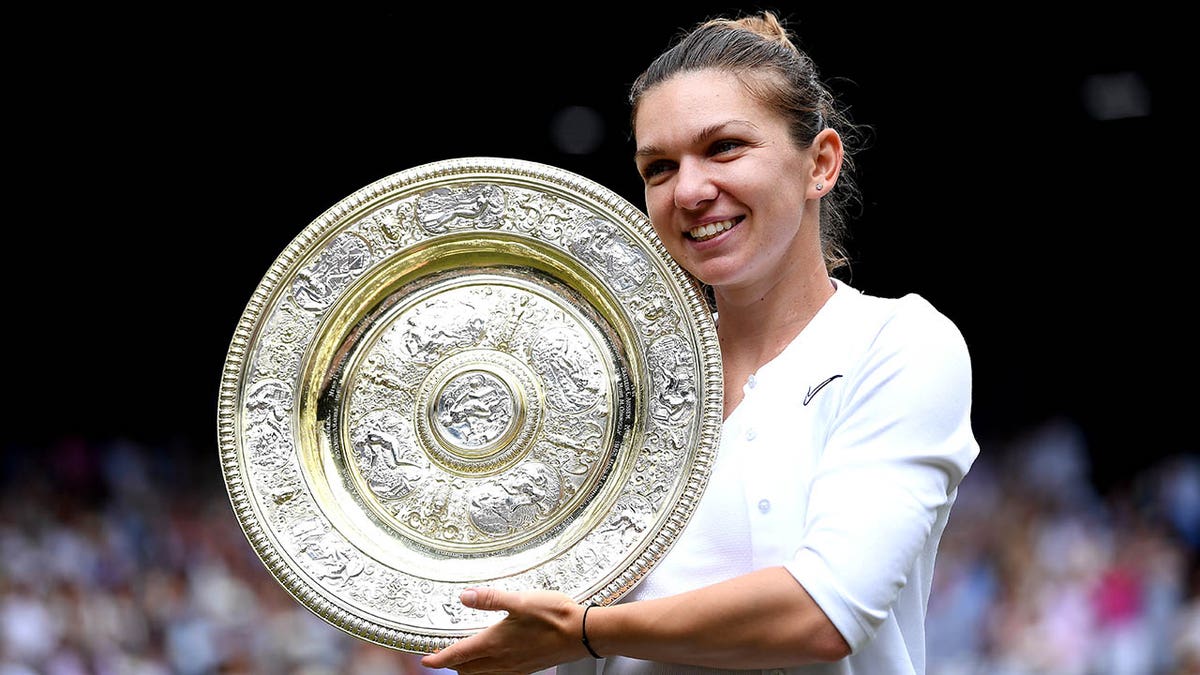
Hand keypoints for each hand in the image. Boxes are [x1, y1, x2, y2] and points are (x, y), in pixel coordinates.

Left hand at [420, 587, 589, 673]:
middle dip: (452, 665)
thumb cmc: (554, 616)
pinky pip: (499, 674)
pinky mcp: (528, 668)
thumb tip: (464, 596)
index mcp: (495, 643)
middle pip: (468, 669)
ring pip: (483, 674)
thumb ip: (490, 599)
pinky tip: (494, 660)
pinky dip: (487, 670)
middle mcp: (502, 660)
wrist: (584, 633)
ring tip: (464, 659)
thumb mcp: (519, 600)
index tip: (426, 660)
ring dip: (469, 668)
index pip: (458, 655)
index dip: (439, 659)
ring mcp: (516, 666)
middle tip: (443, 656)